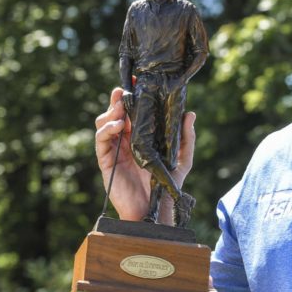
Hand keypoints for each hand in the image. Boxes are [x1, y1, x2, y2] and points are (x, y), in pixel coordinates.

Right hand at [95, 87, 195, 221]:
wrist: (153, 210)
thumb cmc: (166, 186)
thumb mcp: (181, 159)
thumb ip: (185, 138)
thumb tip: (190, 114)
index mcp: (140, 138)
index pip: (133, 113)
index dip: (132, 97)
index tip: (137, 81)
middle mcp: (125, 141)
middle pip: (115, 113)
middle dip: (118, 99)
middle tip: (124, 89)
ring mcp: (114, 150)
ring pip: (104, 123)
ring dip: (110, 112)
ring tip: (120, 108)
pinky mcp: (106, 161)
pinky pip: (101, 141)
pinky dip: (107, 129)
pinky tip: (117, 125)